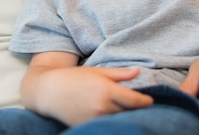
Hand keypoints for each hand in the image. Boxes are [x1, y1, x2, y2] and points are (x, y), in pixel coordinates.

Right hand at [27, 66, 152, 125]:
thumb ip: (119, 74)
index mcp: (107, 90)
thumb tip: (138, 72)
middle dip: (135, 109)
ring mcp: (95, 119)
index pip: (135, 101)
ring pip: (118, 120)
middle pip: (129, 112)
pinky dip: (110, 121)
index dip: (145, 101)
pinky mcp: (87, 127)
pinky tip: (109, 115)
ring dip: (123, 116)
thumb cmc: (73, 78)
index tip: (149, 100)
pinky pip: (105, 125)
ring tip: (124, 109)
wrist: (49, 91)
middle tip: (138, 105)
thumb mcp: (97, 71)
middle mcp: (103, 107)